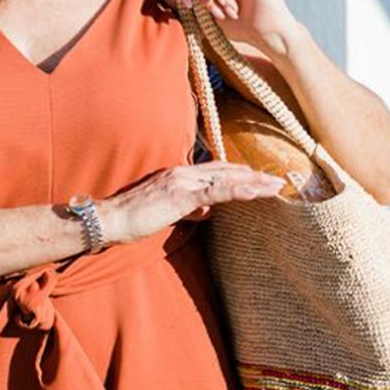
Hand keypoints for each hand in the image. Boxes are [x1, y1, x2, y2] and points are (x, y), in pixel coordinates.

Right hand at [100, 162, 285, 244]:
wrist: (110, 219)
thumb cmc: (133, 217)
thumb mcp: (165, 210)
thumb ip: (188, 207)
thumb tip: (206, 211)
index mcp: (178, 174)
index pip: (216, 170)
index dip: (240, 173)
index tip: (262, 179)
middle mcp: (182, 172)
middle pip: (226, 170)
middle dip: (254, 174)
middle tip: (279, 180)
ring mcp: (182, 182)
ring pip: (226, 178)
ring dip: (254, 181)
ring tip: (277, 186)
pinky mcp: (180, 196)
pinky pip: (215, 192)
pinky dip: (238, 190)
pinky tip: (256, 192)